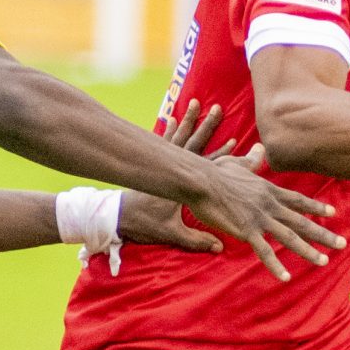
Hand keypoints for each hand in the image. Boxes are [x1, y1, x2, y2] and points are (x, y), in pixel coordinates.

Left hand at [115, 100, 230, 252]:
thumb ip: (195, 241)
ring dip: (187, 121)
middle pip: (192, 143)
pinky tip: (171, 118)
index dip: (222, 155)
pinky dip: (167, 130)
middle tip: (218, 108)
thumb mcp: (171, 234)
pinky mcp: (149, 165)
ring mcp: (159, 164)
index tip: (235, 140)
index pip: (206, 166)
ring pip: (177, 138)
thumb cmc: (142, 224)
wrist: (114, 218)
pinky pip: (161, 142)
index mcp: (180, 185)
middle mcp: (170, 169)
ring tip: (194, 103)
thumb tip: (219, 246)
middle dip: (206, 126)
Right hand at [182, 148, 343, 280]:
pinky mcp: (246, 231)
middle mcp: (270, 204)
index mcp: (268, 189)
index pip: (298, 200)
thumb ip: (251, 160)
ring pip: (290, 237)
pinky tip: (285, 277)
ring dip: (308, 250)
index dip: (316, 208)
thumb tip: (259, 149)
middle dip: (323, 234)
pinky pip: (264, 251)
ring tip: (324, 261)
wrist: (201, 181)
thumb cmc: (214, 172)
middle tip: (342, 244)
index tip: (332, 214)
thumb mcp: (237, 163)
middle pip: (302, 221)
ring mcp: (260, 218)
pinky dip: (276, 265)